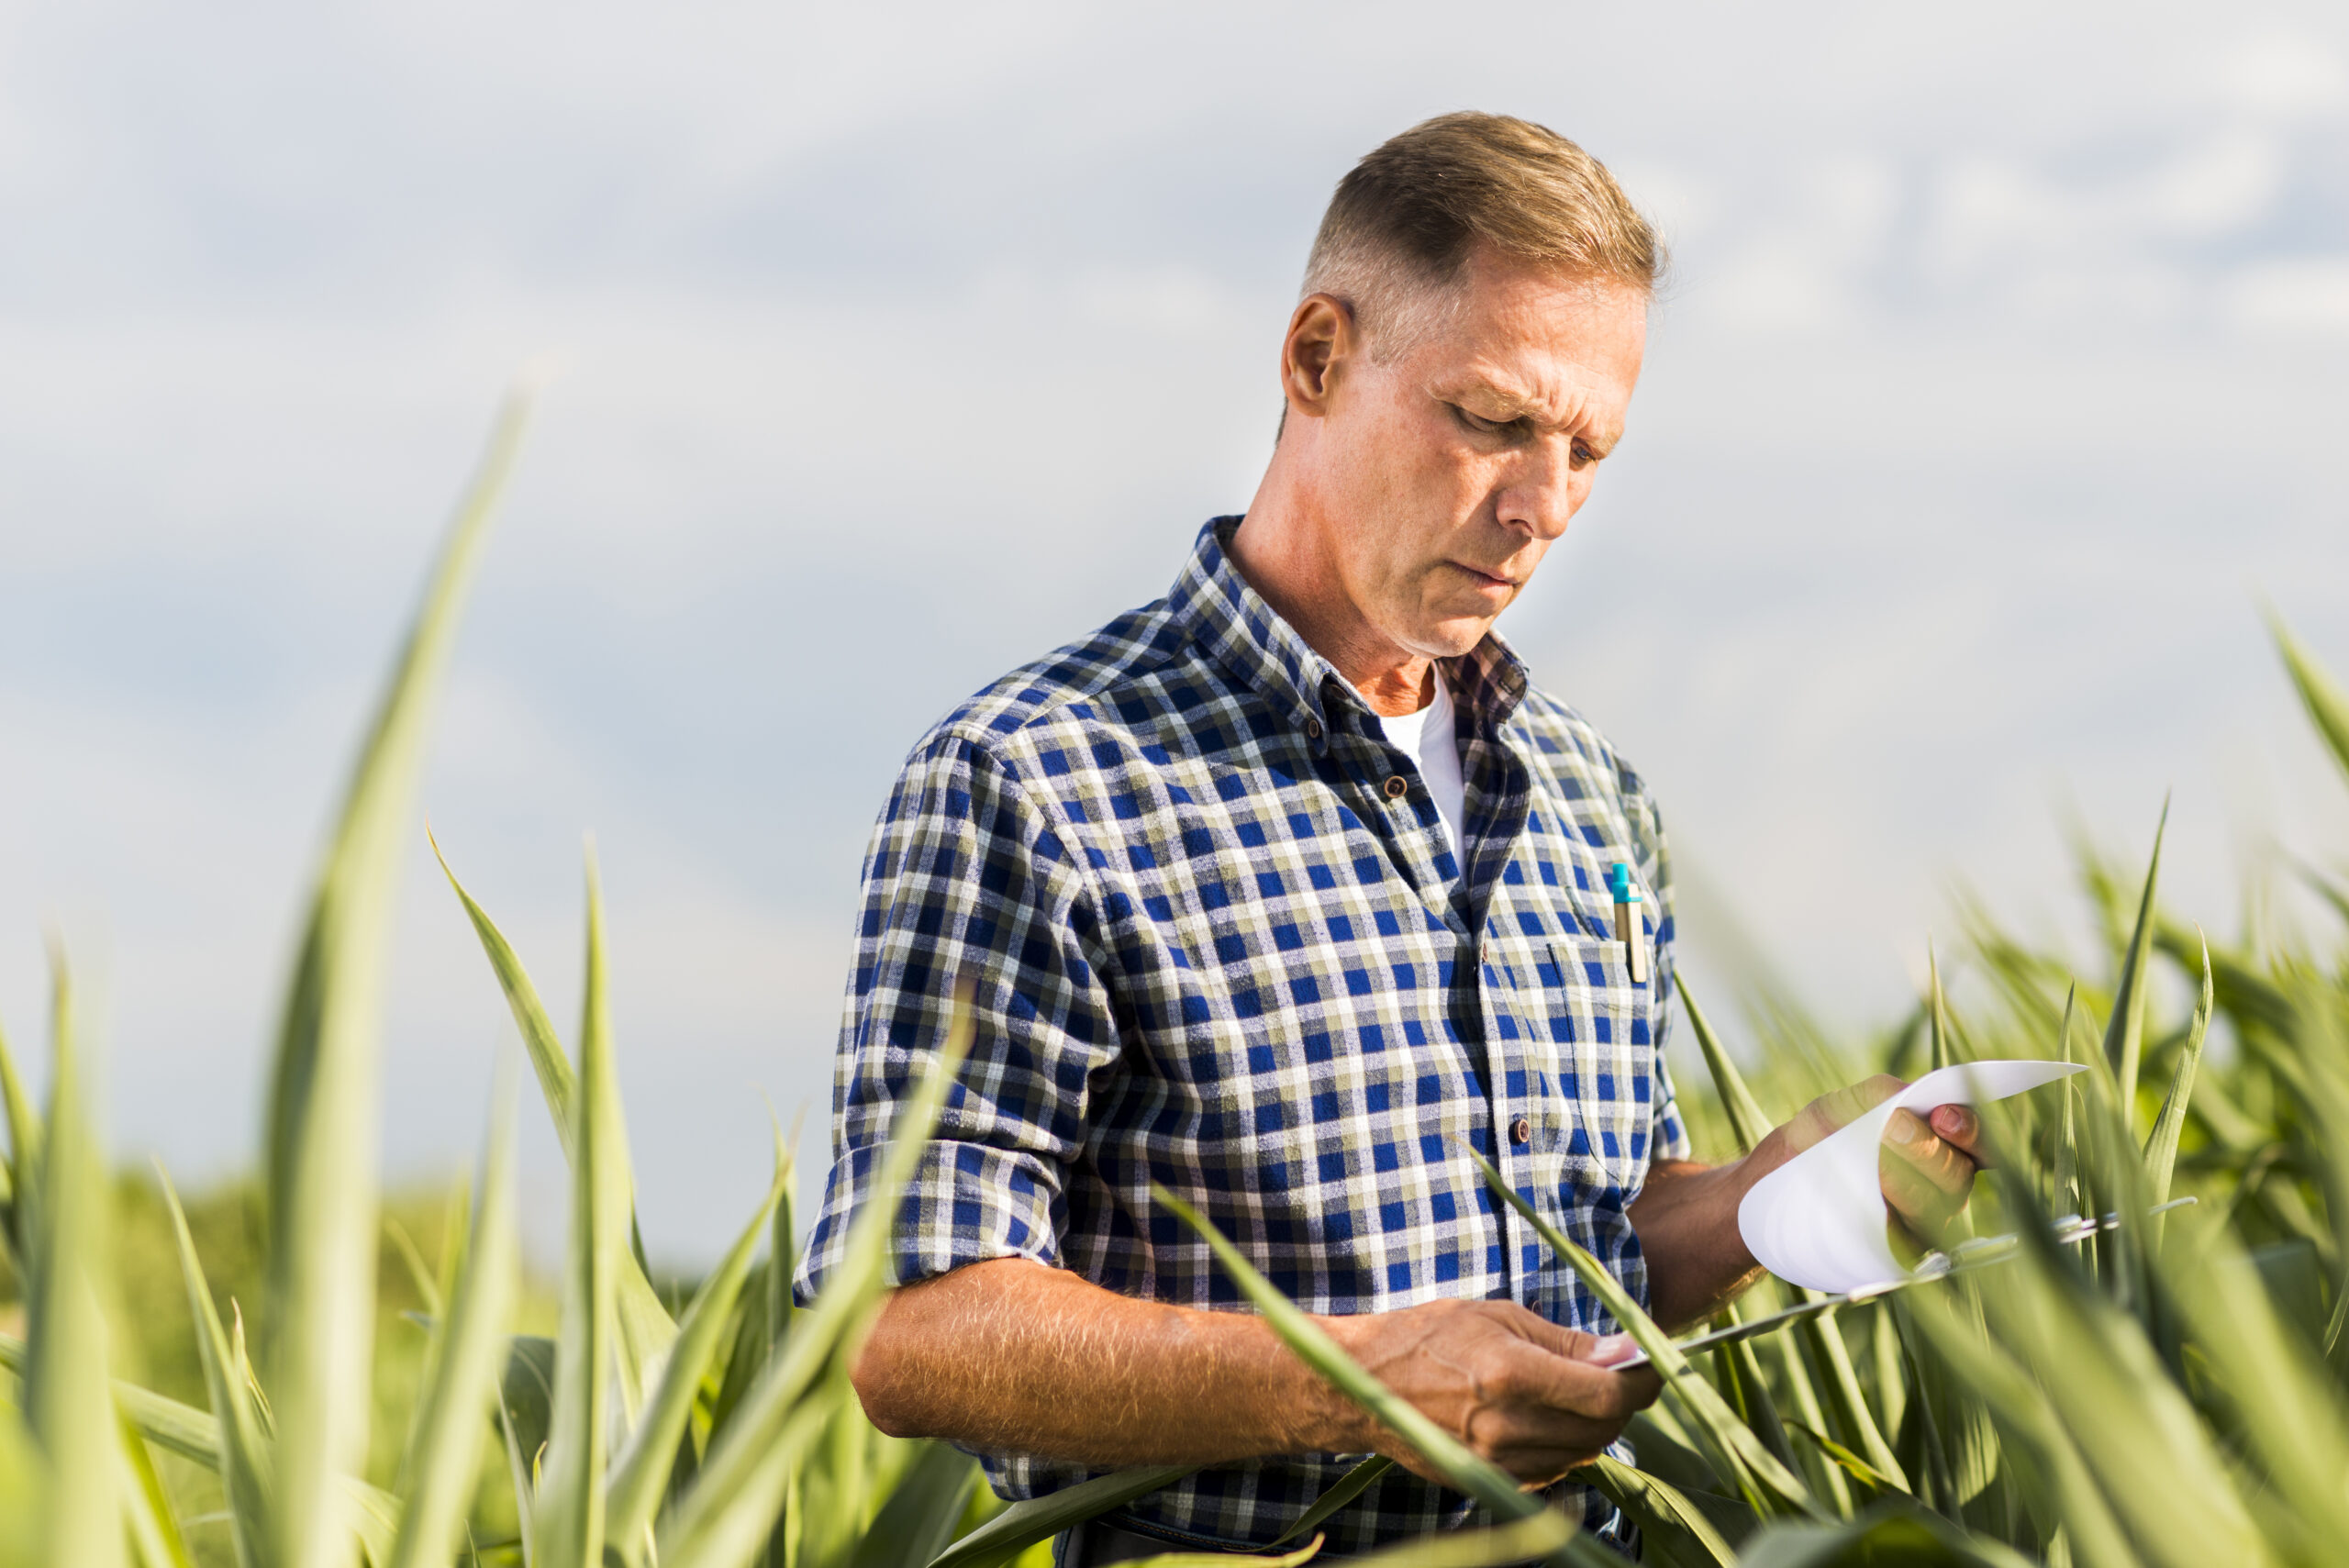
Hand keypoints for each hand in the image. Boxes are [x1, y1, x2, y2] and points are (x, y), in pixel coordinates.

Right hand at [1322, 1297, 1661, 1487]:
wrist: (1364, 1384)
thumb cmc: (1430, 1336)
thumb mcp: (1499, 1316)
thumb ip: (1566, 1341)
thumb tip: (1626, 1351)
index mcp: (1510, 1373)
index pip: (1607, 1393)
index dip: (1641, 1379)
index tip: (1649, 1362)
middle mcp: (1506, 1425)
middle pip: (1603, 1428)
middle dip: (1622, 1400)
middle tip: (1615, 1370)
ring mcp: (1497, 1461)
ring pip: (1584, 1453)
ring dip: (1595, 1424)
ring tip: (1575, 1390)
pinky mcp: (1490, 1481)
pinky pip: (1554, 1470)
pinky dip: (1565, 1445)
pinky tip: (1546, 1417)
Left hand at [1774, 1076, 1986, 1251]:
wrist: (1766, 1194)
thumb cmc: (1811, 1144)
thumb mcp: (1835, 1110)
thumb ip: (1875, 1096)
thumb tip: (1905, 1095)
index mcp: (1938, 1151)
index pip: (1979, 1146)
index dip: (1972, 1131)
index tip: (1945, 1114)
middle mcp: (1939, 1192)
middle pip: (1957, 1176)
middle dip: (1928, 1149)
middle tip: (1893, 1127)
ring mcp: (1919, 1228)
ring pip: (1932, 1207)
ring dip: (1905, 1178)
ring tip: (1874, 1157)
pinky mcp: (1894, 1258)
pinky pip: (1904, 1242)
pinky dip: (1888, 1217)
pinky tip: (1866, 1197)